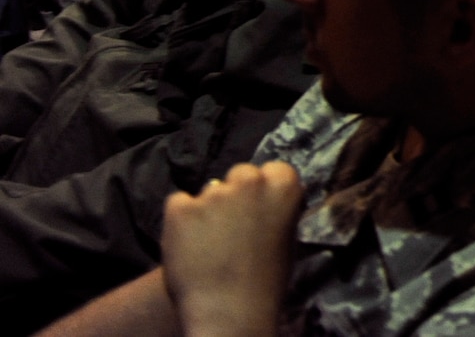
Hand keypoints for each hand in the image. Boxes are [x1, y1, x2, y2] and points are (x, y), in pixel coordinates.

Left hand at [161, 161, 304, 336]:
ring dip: (207, 209)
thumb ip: (277, 210)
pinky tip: (188, 244)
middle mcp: (250, 181)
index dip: (264, 189)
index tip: (258, 208)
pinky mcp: (180, 208)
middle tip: (232, 226)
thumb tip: (263, 201)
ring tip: (208, 243)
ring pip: (208, 191)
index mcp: (283, 186)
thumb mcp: (287, 238)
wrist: (230, 313)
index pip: (274, 169)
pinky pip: (179, 204)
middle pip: (240, 173)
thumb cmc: (265, 283)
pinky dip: (181, 221)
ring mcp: (213, 193)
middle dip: (236, 193)